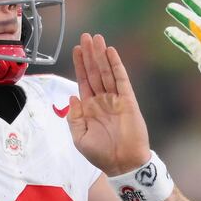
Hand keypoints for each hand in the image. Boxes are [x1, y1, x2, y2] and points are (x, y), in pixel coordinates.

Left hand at [68, 33, 150, 175]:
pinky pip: (121, 79)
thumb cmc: (101, 155)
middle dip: (90, 54)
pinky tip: (111, 52)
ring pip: (107, 72)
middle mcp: (102, 100)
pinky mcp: (128, 101)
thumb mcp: (79, 138)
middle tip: (86, 36)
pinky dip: (116, 65)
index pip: (84, 81)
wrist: (123, 164)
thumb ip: (74, 117)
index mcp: (90, 108)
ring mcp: (115, 99)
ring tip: (96, 39)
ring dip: (101, 55)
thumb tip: (72, 97)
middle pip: (95, 72)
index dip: (80, 65)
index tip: (76, 49)